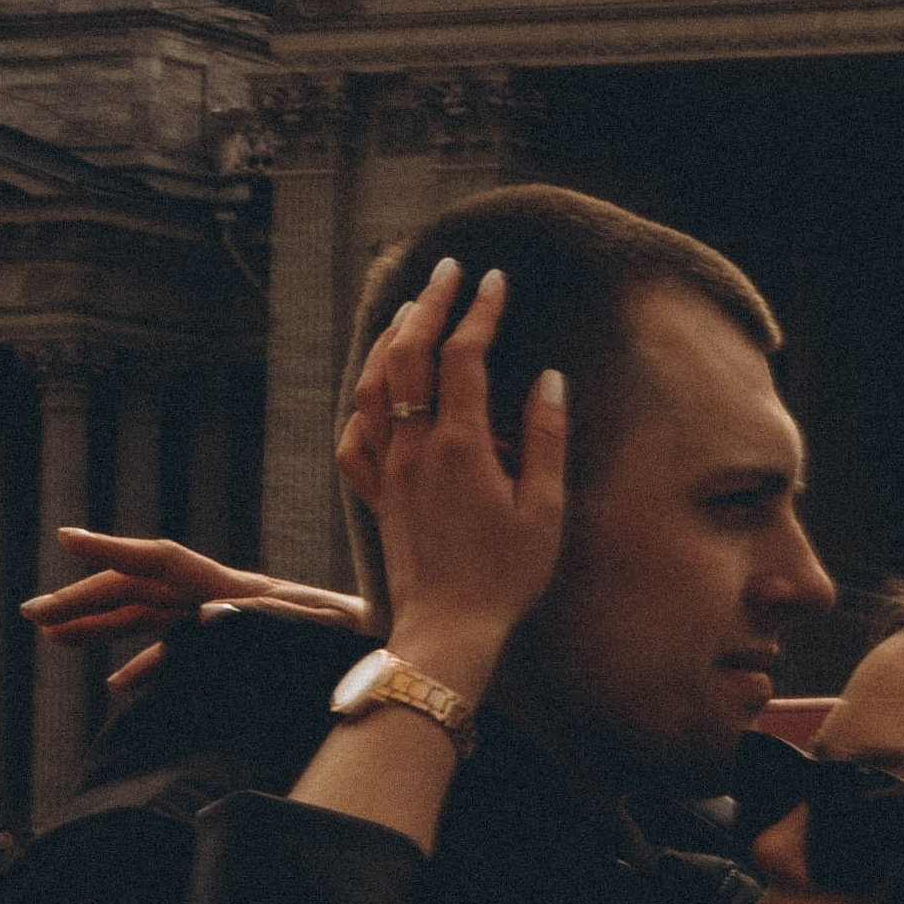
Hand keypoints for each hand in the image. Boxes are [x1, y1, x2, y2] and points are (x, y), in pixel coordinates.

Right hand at [24, 534, 366, 693]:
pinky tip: (121, 687)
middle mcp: (229, 601)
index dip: (114, 550)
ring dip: (103, 628)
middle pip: (142, 594)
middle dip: (84, 600)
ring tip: (53, 638)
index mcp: (241, 592)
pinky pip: (185, 655)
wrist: (412, 661)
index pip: (164, 562)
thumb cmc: (375, 644)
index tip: (64, 538)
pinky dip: (150, 667)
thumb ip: (267, 622)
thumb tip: (210, 619)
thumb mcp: (324, 632)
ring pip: (153, 621)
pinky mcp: (246, 648)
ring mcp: (234, 623)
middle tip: (30, 614)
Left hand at [339, 260, 566, 699]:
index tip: (496, 281)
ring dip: (389, 341)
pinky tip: (374, 391)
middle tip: (448, 271)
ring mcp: (389, 470)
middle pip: (409, 356)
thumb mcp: (544, 511)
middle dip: (429, 305)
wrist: (449, 631)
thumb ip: (546, 440)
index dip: (479, 312)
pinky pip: (355, 437)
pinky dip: (363, 402)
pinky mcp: (377, 496)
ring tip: (410, 312)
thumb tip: (548, 381)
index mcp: (459, 446)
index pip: (463, 357)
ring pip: (372, 387)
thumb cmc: (504, 577)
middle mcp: (414, 448)